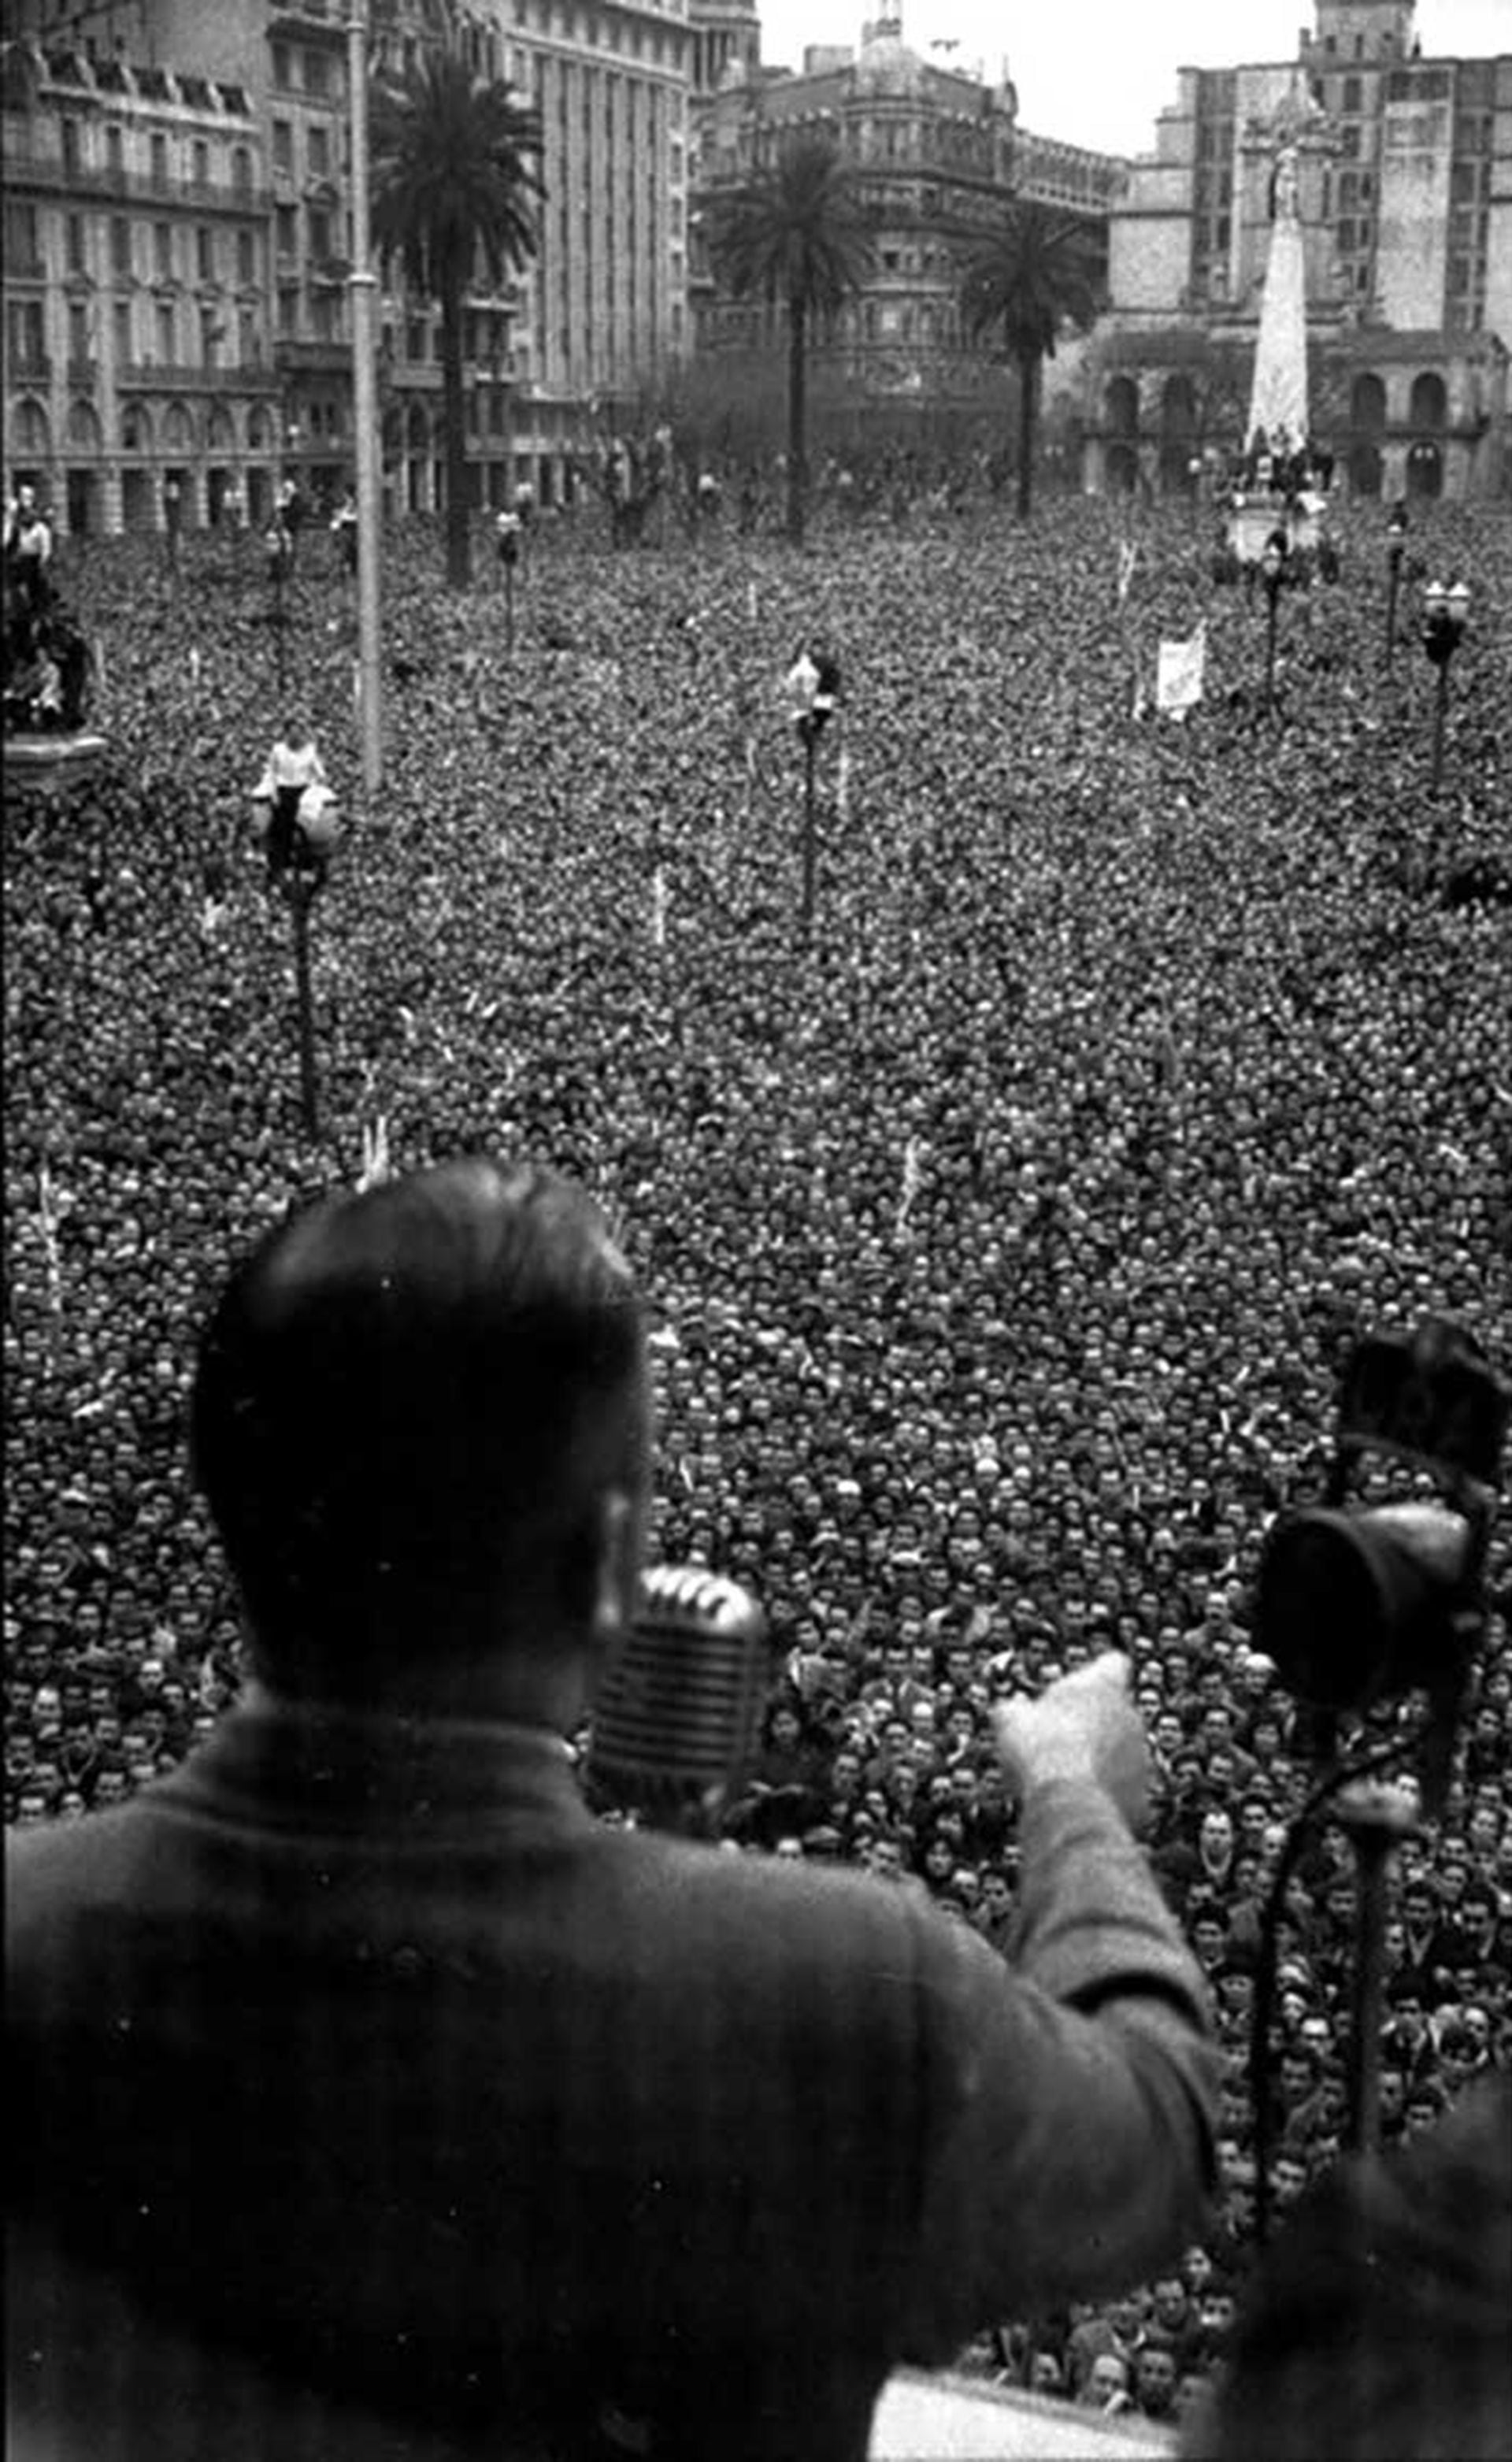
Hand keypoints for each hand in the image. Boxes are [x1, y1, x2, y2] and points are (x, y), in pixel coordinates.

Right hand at [991, 1651, 1151, 1834]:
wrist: (1066, 1800)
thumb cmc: (1041, 1749)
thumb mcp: (1012, 1718)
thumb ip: (1016, 1708)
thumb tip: (1009, 1712)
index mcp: (1103, 1687)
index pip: (1113, 1665)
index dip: (1098, 1673)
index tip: (1084, 1682)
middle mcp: (1130, 1718)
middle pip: (1116, 1713)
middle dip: (1092, 1724)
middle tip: (1059, 1735)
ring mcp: (1139, 1758)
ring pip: (1122, 1754)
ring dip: (1100, 1760)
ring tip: (1064, 1773)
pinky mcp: (1139, 1796)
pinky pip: (1123, 1792)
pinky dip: (1104, 1796)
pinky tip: (1077, 1800)